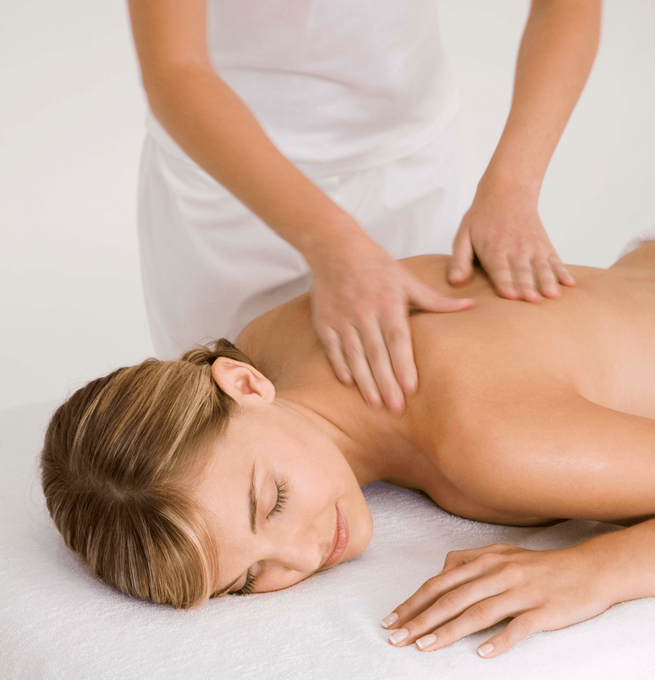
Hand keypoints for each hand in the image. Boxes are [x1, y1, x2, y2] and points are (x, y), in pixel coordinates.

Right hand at [306, 227, 473, 414]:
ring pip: (354, 355)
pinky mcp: (324, 321)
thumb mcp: (407, 279)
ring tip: (374, 403)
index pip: (398, 339)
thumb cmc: (376, 265)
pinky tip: (348, 383)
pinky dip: (339, 366)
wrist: (334, 247)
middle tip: (396, 408)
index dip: (403, 364)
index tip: (411, 388)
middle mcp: (364, 312)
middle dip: (386, 383)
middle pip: (376, 353)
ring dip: (364, 381)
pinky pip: (332, 348)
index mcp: (388, 302)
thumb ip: (436, 300)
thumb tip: (471, 307)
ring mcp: (342, 318)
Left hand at [381, 541, 615, 657]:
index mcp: (484, 560)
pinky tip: (481, 653)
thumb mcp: (501, 554)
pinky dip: (498, 640)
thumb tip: (442, 570)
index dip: (414, 602)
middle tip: (397, 638)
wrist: (588, 569)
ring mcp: (520, 591)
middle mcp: (498, 572)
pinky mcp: (544, 609)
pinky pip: (518, 626)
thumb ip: (469, 560)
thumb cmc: (539, 565)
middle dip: (421, 619)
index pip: (440, 583)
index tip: (392, 620)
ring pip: (478, 612)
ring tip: (424, 647)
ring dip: (448, 631)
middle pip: (452, 598)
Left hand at [449, 180, 575, 300]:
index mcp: (493, 249)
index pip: (500, 270)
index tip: (511, 297)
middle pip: (522, 271)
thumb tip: (454, 281)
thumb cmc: (482, 218)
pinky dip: (563, 272)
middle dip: (527, 287)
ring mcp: (532, 248)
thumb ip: (460, 260)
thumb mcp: (463, 235)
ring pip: (541, 267)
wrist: (508, 190)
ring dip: (547, 281)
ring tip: (552, 295)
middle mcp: (515, 249)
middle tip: (532, 301)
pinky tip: (569, 284)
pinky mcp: (545, 246)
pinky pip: (555, 260)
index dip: (505, 283)